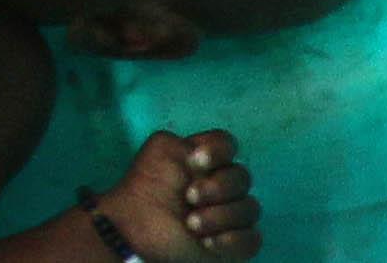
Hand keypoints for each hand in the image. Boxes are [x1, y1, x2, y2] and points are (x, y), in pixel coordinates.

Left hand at [96, 130, 260, 259]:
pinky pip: (251, 239)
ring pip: (249, 208)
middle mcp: (222, 185)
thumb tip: (202, 153)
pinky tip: (207, 243)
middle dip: (217, 188)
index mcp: (206, 161)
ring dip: (220, 216)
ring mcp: (230, 215)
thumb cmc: (146, 189)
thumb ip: (184, 142)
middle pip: (242, 177)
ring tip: (191, 224)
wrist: (135, 230)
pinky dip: (230, 240)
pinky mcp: (234, 244)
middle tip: (189, 197)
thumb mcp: (159, 152)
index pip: (227, 145)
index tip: (196, 161)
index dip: (218, 151)